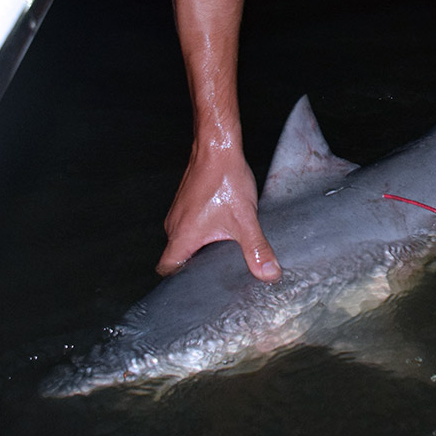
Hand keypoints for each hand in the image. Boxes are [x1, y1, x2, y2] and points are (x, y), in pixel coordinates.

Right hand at [156, 144, 281, 281]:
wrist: (217, 147)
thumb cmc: (224, 179)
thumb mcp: (245, 220)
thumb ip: (256, 249)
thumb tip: (268, 274)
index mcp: (182, 236)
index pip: (167, 269)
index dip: (178, 283)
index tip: (196, 289)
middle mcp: (174, 225)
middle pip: (177, 257)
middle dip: (195, 267)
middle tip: (216, 275)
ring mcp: (179, 212)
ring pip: (185, 240)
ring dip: (201, 247)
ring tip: (221, 254)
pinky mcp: (186, 201)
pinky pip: (190, 224)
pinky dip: (203, 231)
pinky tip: (222, 230)